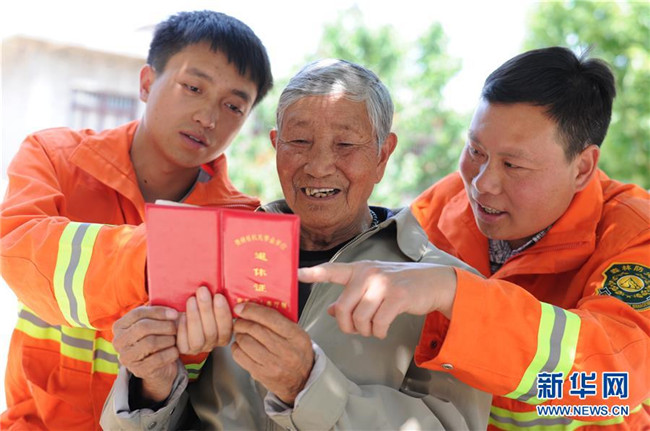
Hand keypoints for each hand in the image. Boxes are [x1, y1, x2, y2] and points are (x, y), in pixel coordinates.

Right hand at [112, 306, 179, 400]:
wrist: (158, 368)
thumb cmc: (156, 339)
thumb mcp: (153, 324)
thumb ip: (156, 313)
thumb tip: (172, 303)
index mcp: (120, 326)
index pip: (138, 313)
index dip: (159, 312)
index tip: (175, 313)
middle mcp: (118, 342)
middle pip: (143, 327)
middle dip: (164, 326)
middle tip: (176, 328)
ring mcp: (126, 358)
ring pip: (151, 343)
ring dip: (168, 340)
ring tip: (174, 340)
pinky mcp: (138, 370)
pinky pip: (158, 358)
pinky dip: (171, 353)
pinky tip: (175, 351)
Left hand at [176, 286, 233, 354]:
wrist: (176, 316)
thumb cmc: (196, 307)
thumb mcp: (209, 303)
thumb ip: (216, 300)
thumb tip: (220, 286)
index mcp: (224, 334)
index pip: (227, 327)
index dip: (223, 313)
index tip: (218, 296)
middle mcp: (213, 344)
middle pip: (212, 332)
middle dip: (207, 310)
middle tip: (202, 292)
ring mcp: (198, 349)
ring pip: (199, 339)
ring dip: (195, 318)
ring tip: (191, 300)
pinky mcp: (184, 350)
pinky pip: (184, 343)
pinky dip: (183, 328)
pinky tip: (181, 315)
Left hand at [231, 302, 313, 404]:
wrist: (302, 382)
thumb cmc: (299, 355)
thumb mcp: (298, 336)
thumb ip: (281, 321)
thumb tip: (256, 308)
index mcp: (296, 336)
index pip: (271, 318)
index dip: (252, 310)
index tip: (242, 308)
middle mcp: (285, 350)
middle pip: (255, 329)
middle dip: (242, 322)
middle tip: (239, 320)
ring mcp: (273, 364)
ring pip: (246, 342)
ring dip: (239, 335)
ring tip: (241, 333)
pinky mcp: (261, 374)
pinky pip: (241, 357)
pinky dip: (236, 348)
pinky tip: (241, 346)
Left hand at [298, 261, 456, 338]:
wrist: (432, 282)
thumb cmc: (399, 285)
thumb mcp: (373, 286)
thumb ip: (351, 297)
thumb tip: (331, 311)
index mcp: (358, 270)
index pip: (332, 270)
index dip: (314, 273)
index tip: (297, 273)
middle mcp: (368, 273)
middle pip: (343, 308)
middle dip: (347, 326)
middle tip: (356, 329)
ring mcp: (382, 284)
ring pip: (360, 318)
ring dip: (365, 331)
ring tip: (373, 328)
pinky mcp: (397, 296)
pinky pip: (378, 323)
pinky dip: (379, 332)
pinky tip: (383, 330)